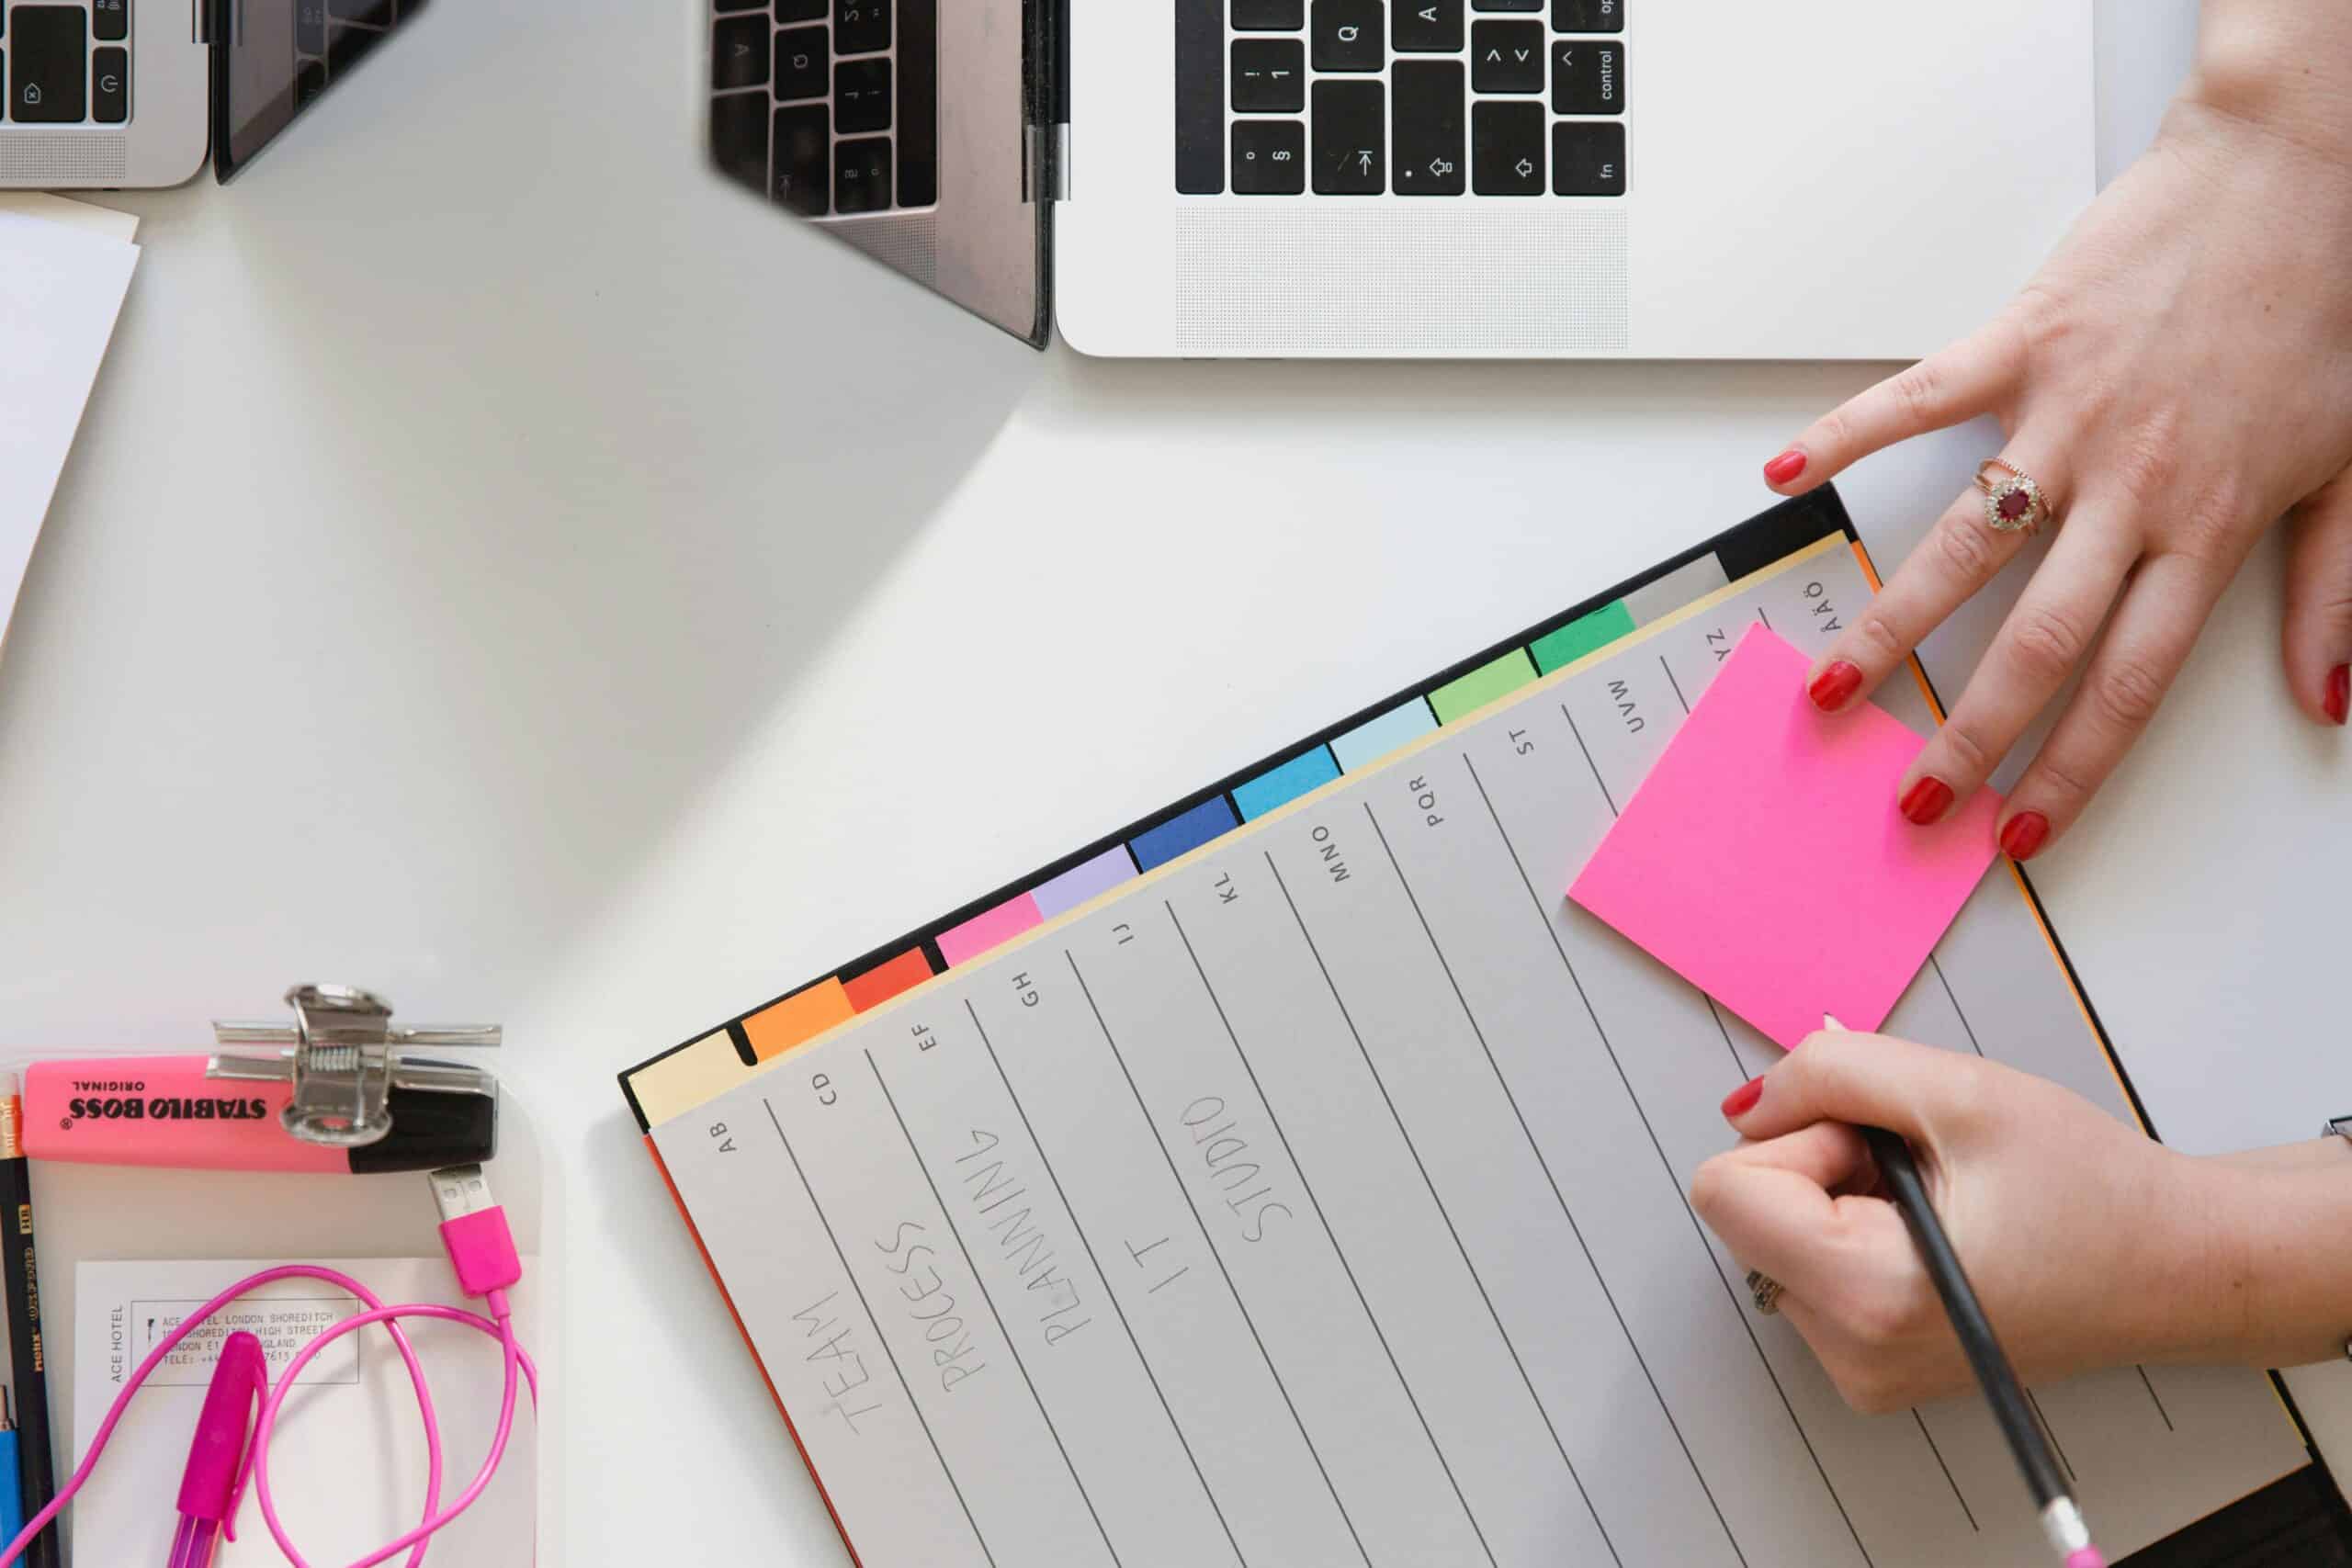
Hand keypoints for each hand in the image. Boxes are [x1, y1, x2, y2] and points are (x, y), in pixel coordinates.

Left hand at [1689, 1031, 2229, 1412]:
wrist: (2178, 1266)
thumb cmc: (2092, 1187)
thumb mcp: (1957, 1090)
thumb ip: (1829, 1074)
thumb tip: (1746, 1103)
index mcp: (1868, 1296)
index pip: (1725, 1191)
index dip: (1798, 1139)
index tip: (1882, 1144)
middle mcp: (1851, 1354)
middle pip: (1746, 1213)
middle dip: (1821, 1166)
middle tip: (1925, 1171)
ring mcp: (1859, 1370)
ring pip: (1775, 1236)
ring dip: (1841, 1197)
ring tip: (1944, 1203)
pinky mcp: (1870, 1366)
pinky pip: (1809, 1268)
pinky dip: (1857, 1231)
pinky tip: (1938, 1232)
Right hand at [1761, 20, 2351, 859]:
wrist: (2305, 171)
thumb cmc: (2329, 308)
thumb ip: (2332, 592)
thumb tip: (2325, 698)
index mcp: (2210, 526)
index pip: (2128, 683)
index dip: (2069, 771)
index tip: (2017, 831)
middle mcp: (2131, 486)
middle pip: (2033, 643)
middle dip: (1964, 737)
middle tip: (1910, 797)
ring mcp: (2066, 415)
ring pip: (1962, 548)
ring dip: (1889, 628)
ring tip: (1832, 685)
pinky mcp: (2023, 342)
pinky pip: (1917, 400)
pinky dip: (1844, 434)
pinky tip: (1786, 476)